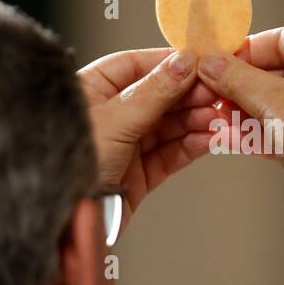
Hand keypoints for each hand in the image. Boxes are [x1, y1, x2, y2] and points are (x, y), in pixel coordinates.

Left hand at [77, 48, 217, 229]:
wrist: (64, 223)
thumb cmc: (68, 165)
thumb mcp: (115, 120)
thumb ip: (154, 91)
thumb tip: (184, 62)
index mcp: (90, 91)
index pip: (135, 66)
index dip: (169, 63)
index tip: (200, 61)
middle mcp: (108, 115)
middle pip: (158, 96)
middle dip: (189, 95)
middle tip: (216, 93)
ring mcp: (124, 146)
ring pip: (169, 126)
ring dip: (196, 120)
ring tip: (218, 118)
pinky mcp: (138, 175)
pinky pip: (170, 154)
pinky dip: (192, 146)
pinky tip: (210, 138)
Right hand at [196, 28, 283, 223]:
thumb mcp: (272, 101)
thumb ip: (237, 78)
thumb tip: (214, 64)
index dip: (250, 47)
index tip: (223, 58)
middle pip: (279, 72)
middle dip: (242, 84)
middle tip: (216, 89)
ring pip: (279, 103)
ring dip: (246, 110)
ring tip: (219, 116)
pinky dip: (259, 131)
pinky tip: (231, 137)